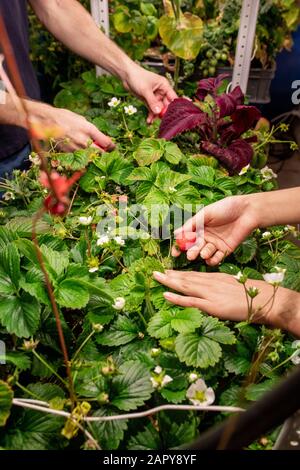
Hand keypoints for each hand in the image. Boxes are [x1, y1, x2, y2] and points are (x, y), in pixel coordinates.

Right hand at [29, 102, 114, 151]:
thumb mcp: (82, 120)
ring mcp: (76, 149)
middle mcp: (84, 140)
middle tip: (105, 153)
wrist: (46, 121)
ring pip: (90, 158)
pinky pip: (80, 159)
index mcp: (89, 129)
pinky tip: (81, 153)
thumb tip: (101, 140)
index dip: (112, 147)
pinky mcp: (69, 154)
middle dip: (104, 154)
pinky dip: (83, 158)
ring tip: (93, 153)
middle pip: (101, 153)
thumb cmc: (65, 118)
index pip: (107, 143)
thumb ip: (92, 131)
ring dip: (93, 156)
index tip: (113, 148)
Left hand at [123, 65, 176, 122]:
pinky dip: (150, 115)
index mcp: (164, 86)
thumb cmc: (137, 77)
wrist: (126, 75)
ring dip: (155, 116)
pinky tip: (148, 121)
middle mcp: (161, 91)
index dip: (173, 107)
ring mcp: (155, 96)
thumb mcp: (145, 90)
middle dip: (163, 113)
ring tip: (150, 121)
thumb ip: (152, 102)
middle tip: (160, 121)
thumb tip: (158, 112)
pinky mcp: (148, 100)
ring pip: (158, 109)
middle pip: (166, 105)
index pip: (173, 98)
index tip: (170, 116)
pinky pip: (152, 109)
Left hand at [153, 270, 299, 335]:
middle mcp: (209, 283)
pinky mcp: (211, 305)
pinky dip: (177, 298)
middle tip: (154, 272)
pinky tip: (166, 294)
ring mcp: (209, 293)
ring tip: (156, 277)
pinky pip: (190, 301)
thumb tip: (212, 290)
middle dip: (169, 275)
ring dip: (169, 282)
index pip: (193, 275)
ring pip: (185, 286)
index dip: (179, 273)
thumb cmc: (251, 294)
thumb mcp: (232, 286)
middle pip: (185, 278)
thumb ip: (220, 286)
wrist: (263, 299)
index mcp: (215, 278)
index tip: (167, 271)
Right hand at [173, 195, 258, 265]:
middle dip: (191, 252)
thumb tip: (176, 233)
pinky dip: (213, 260)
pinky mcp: (225, 250)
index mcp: (198, 227)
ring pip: (204, 253)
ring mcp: (215, 244)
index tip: (175, 252)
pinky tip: (211, 258)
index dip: (180, 246)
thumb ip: (191, 224)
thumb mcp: (205, 213)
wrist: (247, 211)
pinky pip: (216, 258)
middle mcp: (205, 236)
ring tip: (203, 253)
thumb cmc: (225, 208)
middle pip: (194, 247)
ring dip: (202, 254)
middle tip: (190, 255)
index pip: (186, 238)